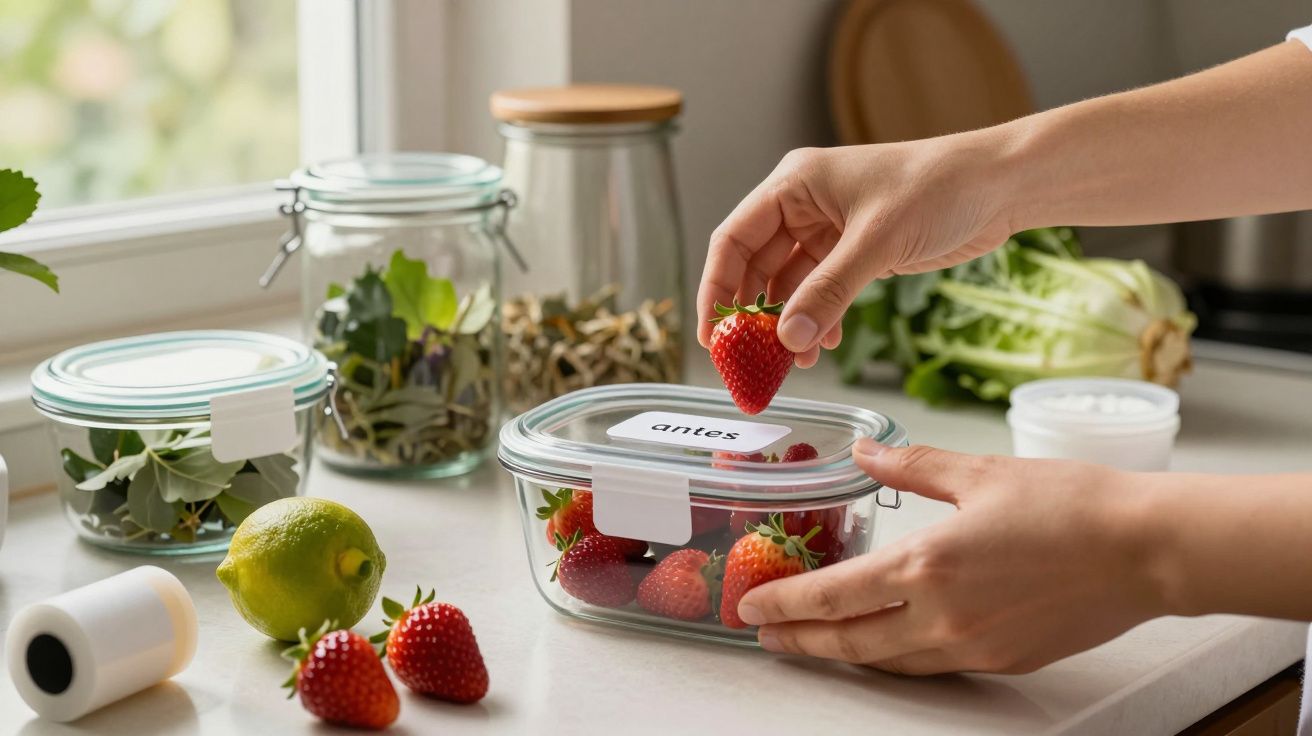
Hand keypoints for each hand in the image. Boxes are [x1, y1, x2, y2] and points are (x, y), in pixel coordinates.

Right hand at [696, 136, 1017, 366]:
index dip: (716, 289)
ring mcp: (828, 229)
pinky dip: (818, 318)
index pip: (733, 240)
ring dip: (789, 322)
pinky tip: (826, 342)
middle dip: (753, 314)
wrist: (1000, 184)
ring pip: (788, 284)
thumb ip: (828, 291)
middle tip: (749, 360)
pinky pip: (820, 291)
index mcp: (794, 184)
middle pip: (755, 266)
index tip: (712, 336)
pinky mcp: (854, 250)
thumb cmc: (938, 188)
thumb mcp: (876, 242)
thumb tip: (788, 338)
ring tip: (796, 360)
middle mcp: (803, 205)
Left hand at [737, 440, 1166, 673]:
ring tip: (814, 644)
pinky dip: (895, 659)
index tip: (751, 607)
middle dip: (801, 642)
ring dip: (844, 655)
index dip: (785, 605)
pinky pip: (931, 667)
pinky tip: (885, 646)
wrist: (1146, 549)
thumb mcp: (980, 472)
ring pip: (889, 663)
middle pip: (850, 642)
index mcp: (928, 565)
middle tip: (766, 636)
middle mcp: (942, 617)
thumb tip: (865, 453)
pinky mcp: (1003, 661)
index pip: (833, 596)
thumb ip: (912, 467)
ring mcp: (973, 647)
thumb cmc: (1071, 503)